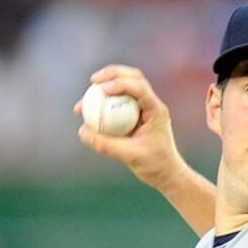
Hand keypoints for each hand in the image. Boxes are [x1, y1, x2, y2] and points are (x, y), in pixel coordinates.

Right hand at [74, 64, 187, 190]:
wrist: (166, 174)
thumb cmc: (155, 165)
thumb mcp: (130, 156)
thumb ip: (106, 144)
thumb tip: (82, 131)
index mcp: (156, 110)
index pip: (140, 87)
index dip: (121, 83)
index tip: (103, 89)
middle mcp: (151, 105)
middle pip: (133, 78)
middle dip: (112, 74)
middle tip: (93, 81)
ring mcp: (143, 110)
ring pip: (125, 88)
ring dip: (106, 86)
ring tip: (86, 96)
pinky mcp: (135, 117)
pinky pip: (118, 104)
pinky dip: (104, 104)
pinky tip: (88, 111)